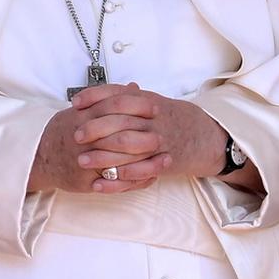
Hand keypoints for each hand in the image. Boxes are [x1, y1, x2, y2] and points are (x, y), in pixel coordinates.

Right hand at [28, 84, 166, 193]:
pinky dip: (136, 181)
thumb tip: (134, 87)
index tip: (154, 107)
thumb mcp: (81, 109)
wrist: (39, 157)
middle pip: (121, 135)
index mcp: (84, 116)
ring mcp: (86, 160)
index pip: (114, 106)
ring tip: (166, 160)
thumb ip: (108, 98)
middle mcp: (86, 138)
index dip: (137, 106)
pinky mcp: (87, 180)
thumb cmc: (63, 131)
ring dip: (147, 163)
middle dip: (145, 136)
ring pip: (122, 162)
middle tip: (163, 136)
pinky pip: (116, 183)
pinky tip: (152, 178)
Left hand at [70, 83, 228, 187]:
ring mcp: (159, 141)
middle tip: (75, 135)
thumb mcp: (150, 102)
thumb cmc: (169, 118)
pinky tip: (99, 184)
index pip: (118, 94)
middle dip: (95, 128)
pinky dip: (118, 179)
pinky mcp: (163, 162)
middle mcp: (153, 119)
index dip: (95, 96)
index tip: (75, 102)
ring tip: (81, 161)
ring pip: (127, 147)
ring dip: (102, 155)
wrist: (203, 135)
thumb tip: (93, 95)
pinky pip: (138, 172)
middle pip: (120, 120)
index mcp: (148, 101)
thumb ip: (125, 97)